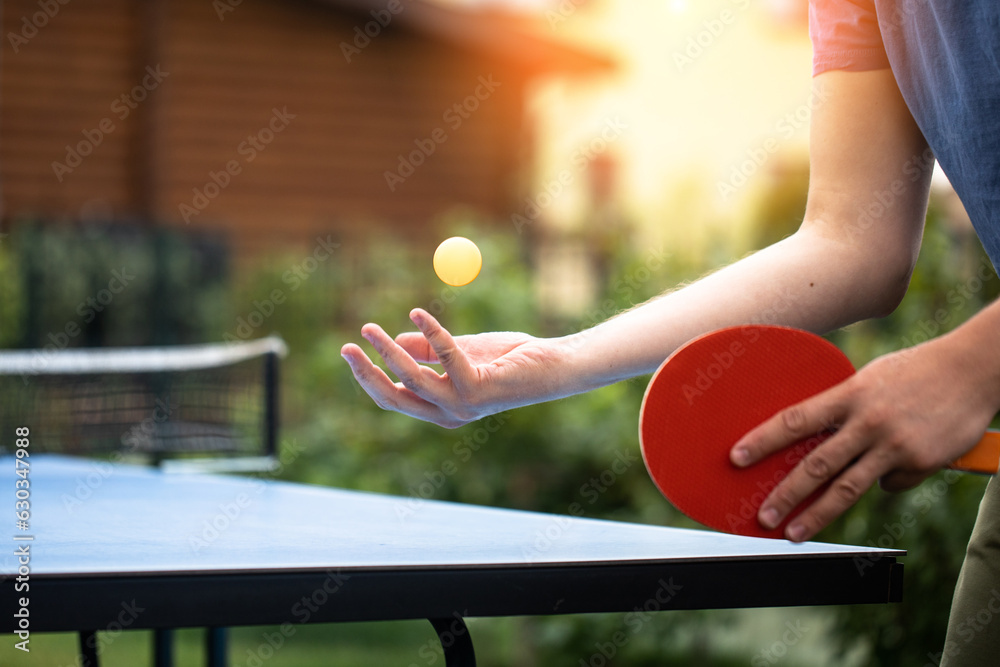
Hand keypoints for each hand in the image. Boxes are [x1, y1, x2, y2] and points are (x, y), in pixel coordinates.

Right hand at [341, 308, 563, 427]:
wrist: (553, 365)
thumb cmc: (510, 358)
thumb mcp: (461, 350)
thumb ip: (429, 350)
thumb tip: (395, 340)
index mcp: (440, 409)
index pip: (393, 398)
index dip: (369, 377)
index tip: (351, 351)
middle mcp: (447, 414)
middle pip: (393, 398)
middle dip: (366, 373)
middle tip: (345, 346)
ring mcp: (462, 406)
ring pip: (412, 379)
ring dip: (387, 351)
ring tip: (368, 328)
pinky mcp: (477, 391)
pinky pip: (444, 357)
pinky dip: (429, 332)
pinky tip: (417, 312)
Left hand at [729, 334, 997, 541]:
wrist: (974, 370)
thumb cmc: (915, 371)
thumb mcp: (870, 379)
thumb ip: (842, 406)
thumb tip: (812, 436)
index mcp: (851, 393)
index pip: (796, 419)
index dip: (763, 440)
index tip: (737, 457)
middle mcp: (869, 421)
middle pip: (817, 465)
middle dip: (785, 494)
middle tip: (761, 517)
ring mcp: (895, 446)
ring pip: (847, 488)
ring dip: (816, 515)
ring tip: (792, 533)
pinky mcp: (920, 463)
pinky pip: (890, 484)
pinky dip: (885, 482)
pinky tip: (896, 466)